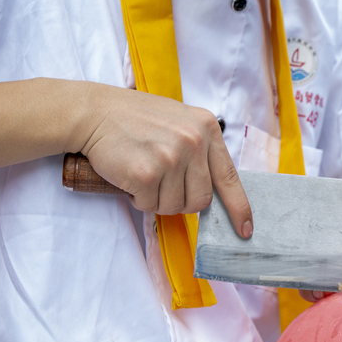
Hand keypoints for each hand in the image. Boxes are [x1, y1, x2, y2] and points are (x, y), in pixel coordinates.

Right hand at [75, 83, 252, 236]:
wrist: (96, 112)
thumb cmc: (137, 119)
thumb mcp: (181, 122)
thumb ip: (200, 150)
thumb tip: (213, 191)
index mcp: (207, 128)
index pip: (230, 177)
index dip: (238, 208)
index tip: (245, 229)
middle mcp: (193, 142)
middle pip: (201, 200)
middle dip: (182, 202)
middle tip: (163, 186)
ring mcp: (171, 158)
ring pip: (175, 206)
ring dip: (158, 199)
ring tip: (145, 174)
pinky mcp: (146, 174)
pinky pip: (149, 205)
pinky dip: (138, 198)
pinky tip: (131, 175)